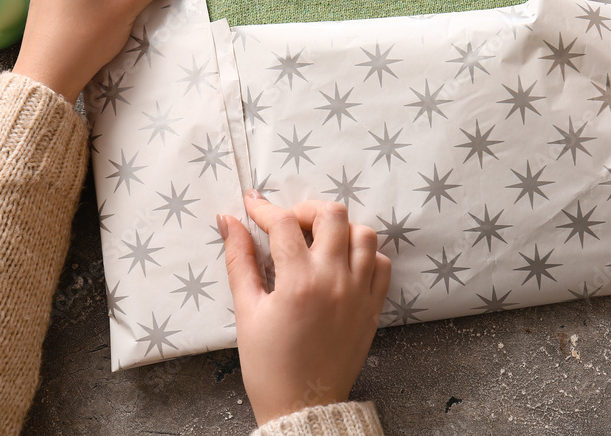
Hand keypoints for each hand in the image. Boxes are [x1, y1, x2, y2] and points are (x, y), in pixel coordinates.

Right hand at [219, 191, 391, 424]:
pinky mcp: (373, 306)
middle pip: (332, 214)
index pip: (283, 222)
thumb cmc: (269, 365)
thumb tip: (229, 221)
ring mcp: (359, 292)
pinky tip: (341, 263)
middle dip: (305, 209)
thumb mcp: (246, 311)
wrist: (303, 405)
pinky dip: (364, 254)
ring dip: (339, 229)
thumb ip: (239, 260)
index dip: (263, 207)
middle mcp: (334, 280)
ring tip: (317, 241)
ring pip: (363, 233)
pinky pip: (381, 263)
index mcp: (298, 282)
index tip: (252, 205)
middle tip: (288, 224)